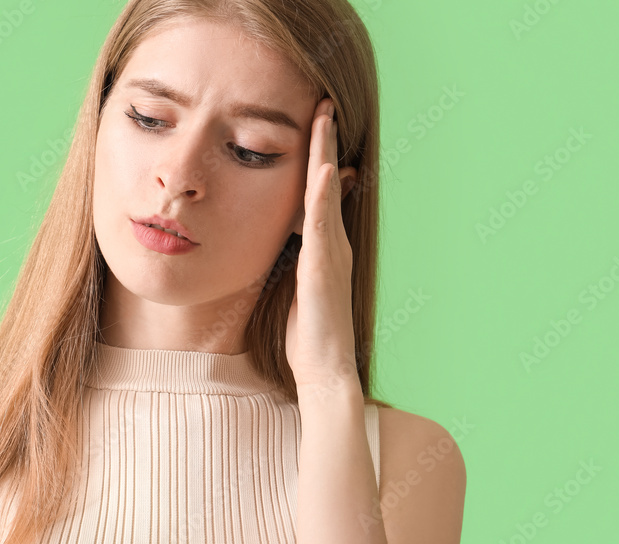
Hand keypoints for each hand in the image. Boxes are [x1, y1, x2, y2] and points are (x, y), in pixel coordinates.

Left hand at [285, 97, 360, 399]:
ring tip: (325, 116)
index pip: (317, 190)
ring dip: (325, 153)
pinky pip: (322, 224)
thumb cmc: (306, 331)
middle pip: (326, 181)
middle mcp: (332, 242)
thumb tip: (286, 233)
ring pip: (326, 193)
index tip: (315, 122)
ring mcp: (331, 252)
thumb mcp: (295, 284)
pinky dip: (323, 196)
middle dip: (325, 141)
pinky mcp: (323, 266)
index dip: (316, 156)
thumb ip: (294, 256)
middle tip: (325, 102)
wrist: (324, 366)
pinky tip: (322, 170)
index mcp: (322, 245)